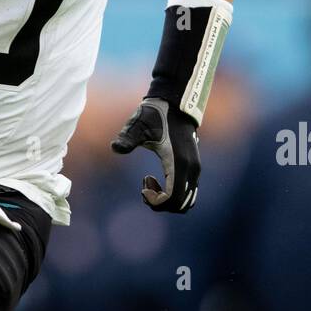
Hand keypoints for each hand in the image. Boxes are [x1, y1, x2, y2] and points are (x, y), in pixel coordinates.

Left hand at [110, 97, 200, 212]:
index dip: (156, 202)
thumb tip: (114, 147)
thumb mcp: (138, 125)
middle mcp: (191, 169)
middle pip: (181, 205)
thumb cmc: (155, 115)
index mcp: (178, 162)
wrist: (176, 105)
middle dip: (161, 203)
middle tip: (145, 187)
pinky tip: (160, 180)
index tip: (142, 188)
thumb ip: (127, 138)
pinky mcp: (195, 168)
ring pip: (187, 201)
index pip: (173, 199)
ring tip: (151, 182)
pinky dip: (175, 194)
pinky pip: (188, 192)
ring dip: (168, 199)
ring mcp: (195, 169)